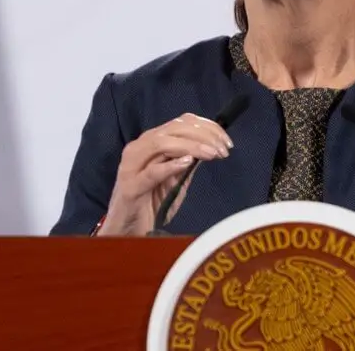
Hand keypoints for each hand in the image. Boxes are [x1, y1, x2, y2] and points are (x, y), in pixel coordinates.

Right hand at [99, 113, 232, 235]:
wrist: (128, 231)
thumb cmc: (152, 204)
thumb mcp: (177, 180)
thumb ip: (189, 162)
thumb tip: (212, 146)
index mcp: (151, 143)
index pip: (181, 123)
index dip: (207, 127)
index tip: (226, 140)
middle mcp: (139, 148)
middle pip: (174, 129)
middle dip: (204, 135)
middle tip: (224, 149)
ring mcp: (132, 166)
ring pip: (161, 144)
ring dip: (192, 146)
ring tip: (212, 154)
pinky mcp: (130, 187)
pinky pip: (151, 172)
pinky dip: (170, 165)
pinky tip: (188, 163)